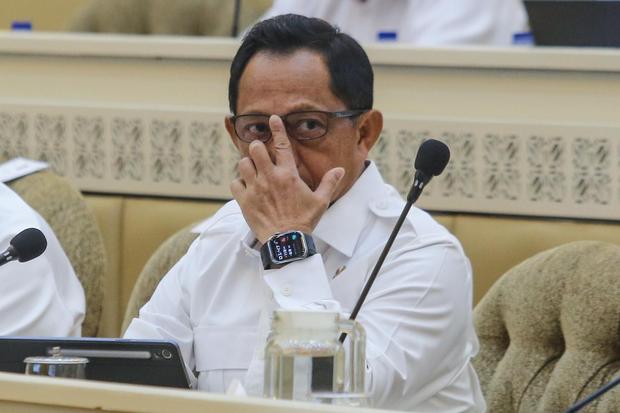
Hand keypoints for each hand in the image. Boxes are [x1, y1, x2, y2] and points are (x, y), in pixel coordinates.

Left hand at [230, 115, 344, 243]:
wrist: (286, 241)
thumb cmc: (304, 221)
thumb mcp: (320, 202)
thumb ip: (329, 183)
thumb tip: (340, 170)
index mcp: (288, 175)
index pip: (282, 145)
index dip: (277, 129)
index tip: (273, 118)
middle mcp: (270, 178)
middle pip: (256, 149)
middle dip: (257, 148)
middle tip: (261, 154)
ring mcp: (255, 189)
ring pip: (243, 164)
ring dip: (247, 165)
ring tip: (253, 171)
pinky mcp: (245, 201)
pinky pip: (235, 183)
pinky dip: (239, 183)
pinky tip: (246, 187)